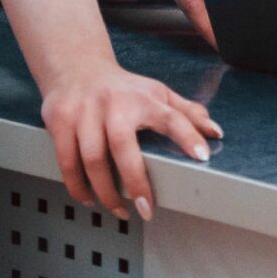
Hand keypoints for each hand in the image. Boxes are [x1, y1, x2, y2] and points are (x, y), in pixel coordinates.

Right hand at [39, 61, 219, 222]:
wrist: (76, 67)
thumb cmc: (122, 88)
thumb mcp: (157, 94)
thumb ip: (186, 112)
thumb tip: (215, 131)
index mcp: (144, 98)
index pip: (171, 116)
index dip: (189, 135)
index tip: (203, 156)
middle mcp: (114, 104)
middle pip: (122, 146)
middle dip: (135, 182)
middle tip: (146, 210)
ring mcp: (85, 112)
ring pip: (92, 159)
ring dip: (105, 191)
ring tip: (119, 210)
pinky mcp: (61, 120)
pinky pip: (67, 161)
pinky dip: (77, 186)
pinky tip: (88, 198)